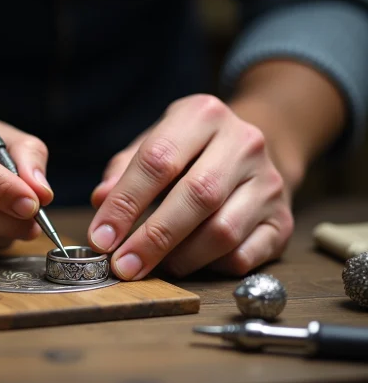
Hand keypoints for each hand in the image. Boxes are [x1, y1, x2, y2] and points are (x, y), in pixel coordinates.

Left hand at [88, 94, 293, 279]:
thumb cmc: (191, 151)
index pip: (158, 160)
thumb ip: (125, 170)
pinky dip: (212, 266)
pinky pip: (245, 255)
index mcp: (203, 115)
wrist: (257, 149)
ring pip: (223, 231)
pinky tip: (193, 262)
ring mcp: (268, 182)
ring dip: (180, 258)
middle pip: (197, 196)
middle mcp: (243, 143)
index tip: (101, 237)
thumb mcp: (156, 143)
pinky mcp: (282, 219)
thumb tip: (100, 201)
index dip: (125, 203)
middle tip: (123, 265)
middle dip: (153, 238)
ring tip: (154, 265)